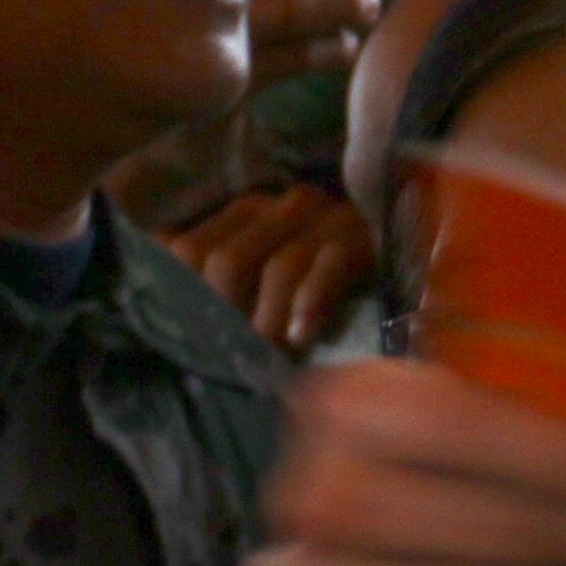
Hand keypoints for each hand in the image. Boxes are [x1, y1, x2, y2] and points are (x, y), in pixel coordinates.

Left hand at [168, 186, 379, 355]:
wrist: (406, 268)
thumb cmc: (310, 293)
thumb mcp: (255, 285)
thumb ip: (209, 284)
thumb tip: (159, 313)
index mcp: (241, 213)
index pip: (187, 247)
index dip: (182, 297)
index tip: (189, 344)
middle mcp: (277, 205)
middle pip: (225, 259)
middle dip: (225, 316)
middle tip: (233, 361)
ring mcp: (323, 217)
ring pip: (277, 266)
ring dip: (269, 322)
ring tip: (270, 360)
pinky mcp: (362, 236)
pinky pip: (328, 267)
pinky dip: (310, 305)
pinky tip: (303, 339)